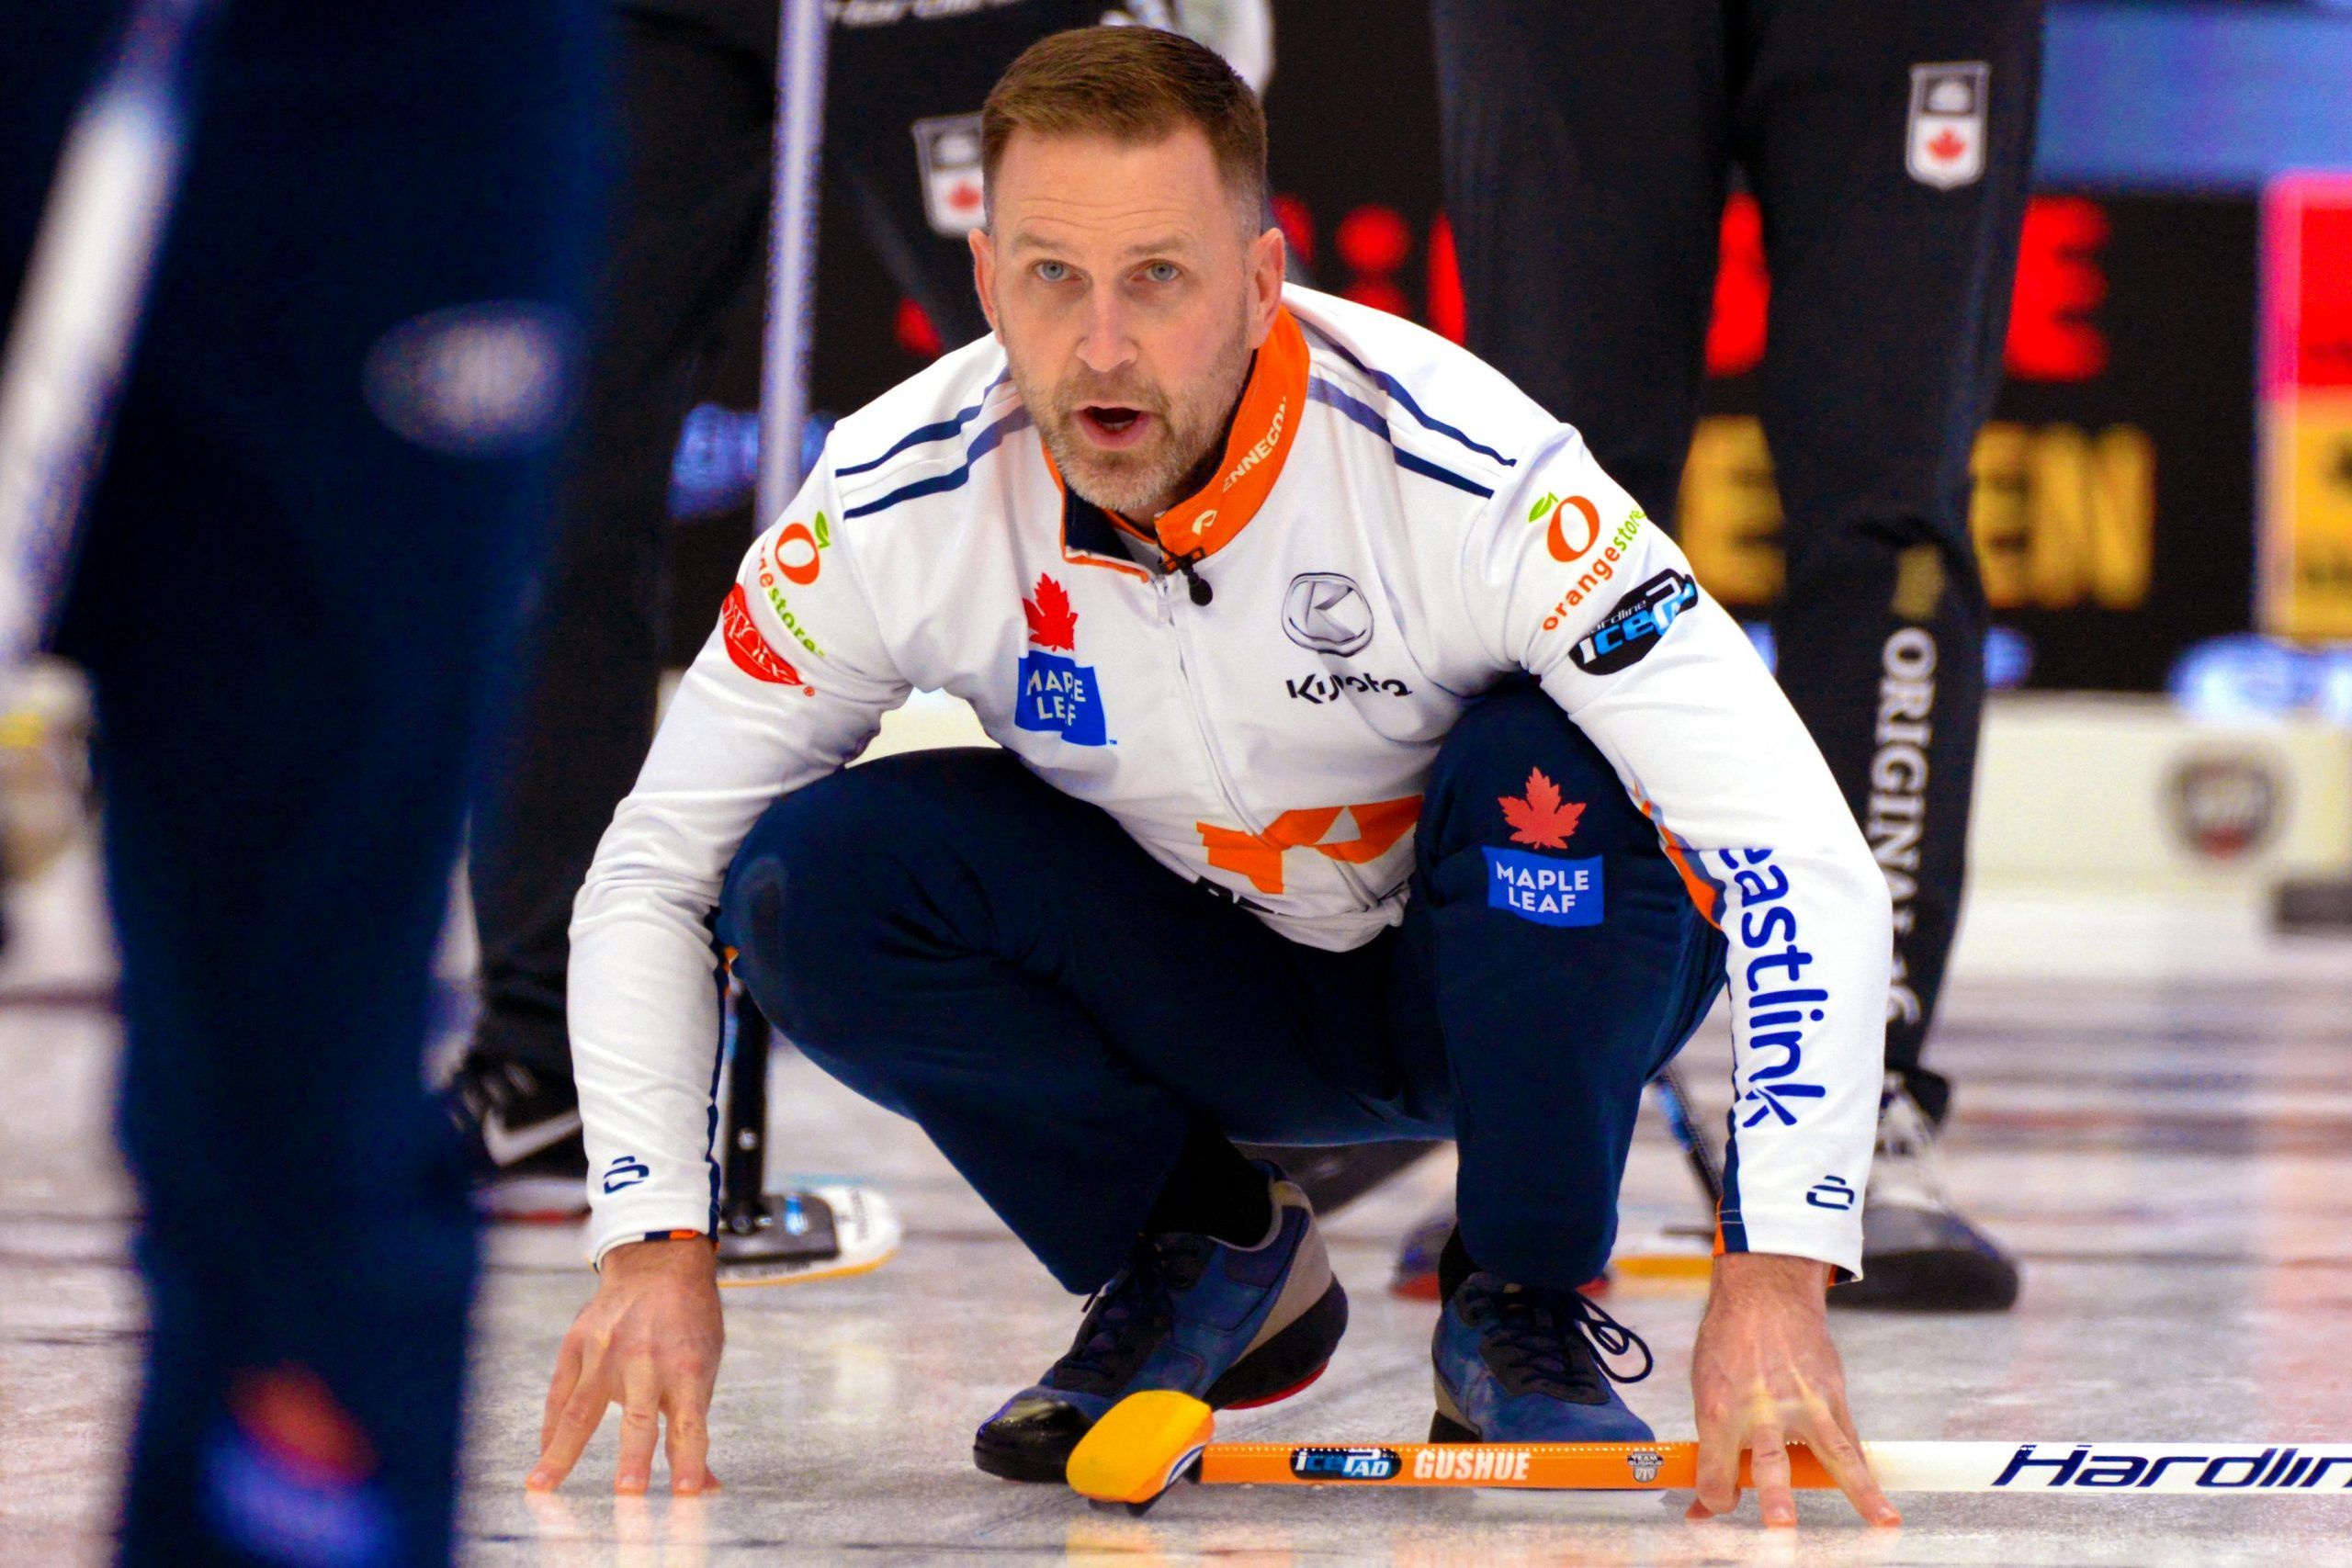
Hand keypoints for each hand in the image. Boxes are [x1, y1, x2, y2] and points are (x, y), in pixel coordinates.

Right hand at [527, 1236, 723, 1495]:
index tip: (687, 1494)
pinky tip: (542, 1457)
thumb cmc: (688, 1322)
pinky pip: (559, 1393)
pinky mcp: (578, 1343)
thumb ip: (694, 1428)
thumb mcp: (706, 1367)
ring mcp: (607, 1351)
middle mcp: (647, 1361)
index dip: (689, 1461)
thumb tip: (706, 1487)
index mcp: (688, 1369)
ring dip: (562, 1452)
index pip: (691, 1425)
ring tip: (541, 1485)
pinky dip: (550, 1428)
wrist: (659, 1265)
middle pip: (640, 1418)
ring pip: (582, 1409)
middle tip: (628, 1493)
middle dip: (634, 1457)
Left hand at [1687, 1252, 1898, 1528]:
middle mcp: (1762, 1409)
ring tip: (1881, 1521)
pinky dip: (1866, 1475)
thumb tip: (1707, 1507)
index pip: (1715, 1472)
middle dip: (1775, 1495)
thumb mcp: (1706, 1391)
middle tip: (1780, 1524)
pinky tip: (1882, 1504)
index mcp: (1720, 1409)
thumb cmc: (1729, 1344)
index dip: (1715, 1498)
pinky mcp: (1832, 1396)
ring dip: (1859, 1491)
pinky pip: (1852, 1443)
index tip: (1719, 1503)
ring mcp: (1803, 1403)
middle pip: (1769, 1461)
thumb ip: (1710, 1450)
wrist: (1765, 1294)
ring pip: (1835, 1454)